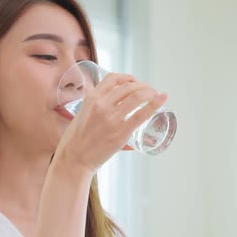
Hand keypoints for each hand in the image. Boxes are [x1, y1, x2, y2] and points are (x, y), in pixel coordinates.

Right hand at [52, 73, 167, 173]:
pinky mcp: (121, 132)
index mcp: (91, 98)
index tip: (134, 82)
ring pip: (137, 96)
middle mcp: (101, 105)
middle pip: (128, 86)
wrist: (73, 159)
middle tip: (149, 91)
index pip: (113, 78)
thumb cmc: (76, 140)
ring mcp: (112, 118)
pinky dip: (154, 103)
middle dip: (143, 85)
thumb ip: (94, 108)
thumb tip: (109, 108)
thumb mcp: (82, 114)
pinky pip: (141, 114)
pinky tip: (162, 98)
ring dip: (150, 92)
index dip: (127, 77)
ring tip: (156, 95)